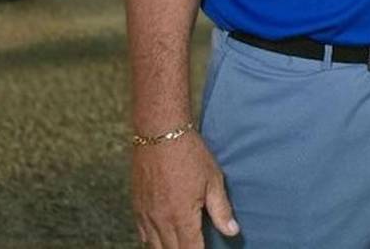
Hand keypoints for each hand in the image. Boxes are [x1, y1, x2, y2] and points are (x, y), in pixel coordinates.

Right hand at [132, 132, 238, 247]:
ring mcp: (146, 214)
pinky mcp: (137, 206)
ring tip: (180, 246)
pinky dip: (152, 241)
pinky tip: (160, 241)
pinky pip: (142, 234)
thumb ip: (221, 209)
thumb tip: (232, 232)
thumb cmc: (189, 153)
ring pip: (154, 247)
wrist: (159, 131)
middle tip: (194, 248)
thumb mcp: (213, 180)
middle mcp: (160, 220)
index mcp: (181, 216)